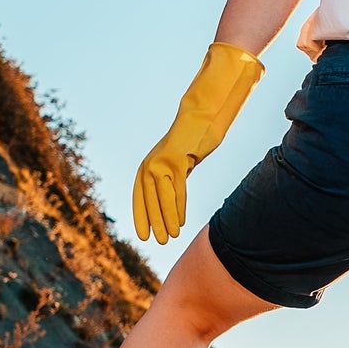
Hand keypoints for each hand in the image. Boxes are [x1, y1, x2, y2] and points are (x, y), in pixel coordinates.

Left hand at [134, 42, 264, 243]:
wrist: (207, 106)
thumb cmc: (201, 129)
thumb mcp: (190, 153)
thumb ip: (183, 167)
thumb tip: (184, 177)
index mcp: (155, 158)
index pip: (141, 190)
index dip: (141, 211)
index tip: (142, 232)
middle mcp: (154, 158)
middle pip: (146, 195)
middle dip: (149, 219)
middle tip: (152, 241)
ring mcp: (163, 157)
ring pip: (159, 194)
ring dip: (164, 217)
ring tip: (168, 237)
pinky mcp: (175, 156)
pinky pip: (174, 187)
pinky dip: (176, 205)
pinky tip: (180, 222)